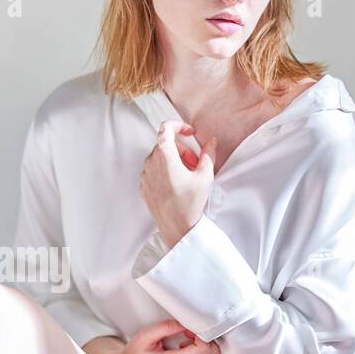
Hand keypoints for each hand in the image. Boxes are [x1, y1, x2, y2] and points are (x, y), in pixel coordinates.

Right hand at [112, 318, 220, 353]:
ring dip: (207, 350)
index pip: (204, 349)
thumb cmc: (135, 353)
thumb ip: (167, 327)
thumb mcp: (146, 335)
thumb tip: (187, 323)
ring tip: (191, 343)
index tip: (190, 330)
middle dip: (206, 340)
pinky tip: (192, 353)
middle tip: (191, 334)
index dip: (202, 335)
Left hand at [139, 120, 217, 248]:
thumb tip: (211, 142)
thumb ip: (208, 153)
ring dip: (175, 161)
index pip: (166, 127)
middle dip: (183, 150)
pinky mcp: (143, 186)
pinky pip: (154, 171)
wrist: (177, 227)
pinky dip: (166, 172)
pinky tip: (178, 185)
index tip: (190, 132)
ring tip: (188, 176)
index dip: (180, 126)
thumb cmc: (190, 202)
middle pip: (166, 145)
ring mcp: (145, 175)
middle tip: (196, 163)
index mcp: (164, 155)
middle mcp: (150, 162)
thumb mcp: (205, 175)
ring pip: (160, 158)